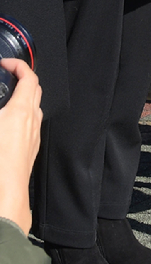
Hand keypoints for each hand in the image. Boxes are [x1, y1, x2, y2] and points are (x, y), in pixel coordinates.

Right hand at [0, 59, 42, 233]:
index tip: (6, 63)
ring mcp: (32, 138)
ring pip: (33, 109)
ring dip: (22, 99)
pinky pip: (30, 126)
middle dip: (22, 79)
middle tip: (6, 76)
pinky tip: (6, 126)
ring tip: (4, 99)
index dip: (19, 65)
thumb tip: (0, 108)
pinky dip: (21, 117)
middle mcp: (32, 122)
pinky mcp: (29, 153)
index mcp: (21, 111)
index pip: (29, 77)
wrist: (3, 200)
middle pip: (35, 90)